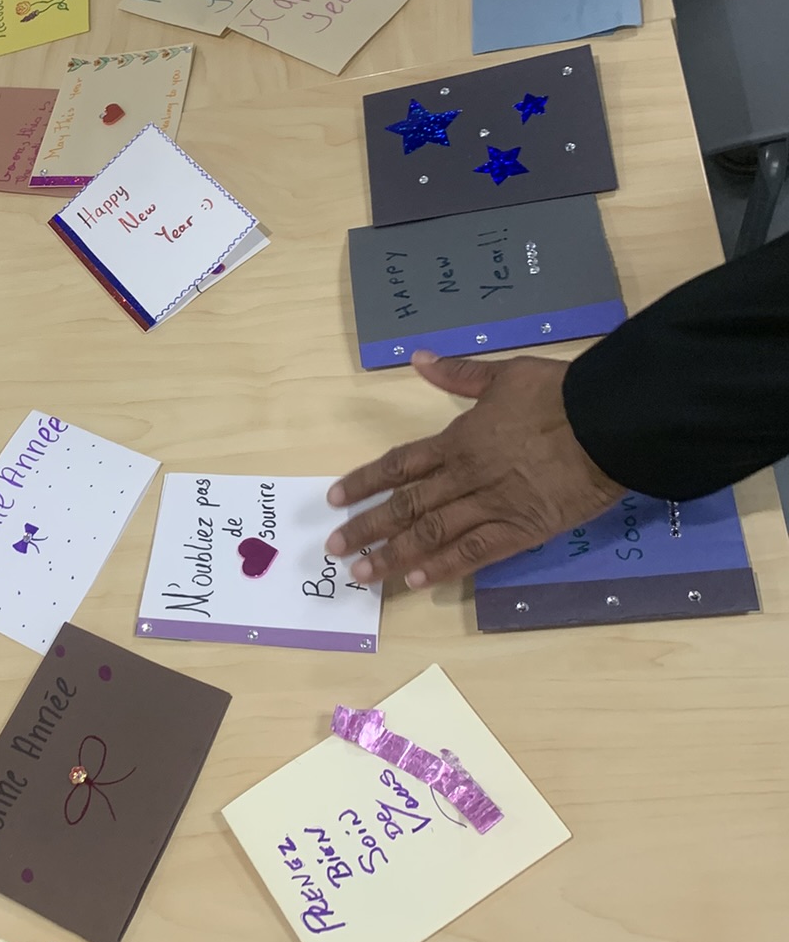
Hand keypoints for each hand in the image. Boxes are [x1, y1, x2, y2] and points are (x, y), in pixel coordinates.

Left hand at [324, 351, 624, 588]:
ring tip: (362, 573)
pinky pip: (474, 553)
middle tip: (334, 547)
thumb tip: (420, 359)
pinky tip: (417, 582)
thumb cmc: (559, 395)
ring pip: (431, 534)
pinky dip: (444, 567)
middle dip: (367, 527)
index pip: (399, 464)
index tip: (335, 498)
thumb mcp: (505, 375)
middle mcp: (464, 475)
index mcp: (457, 439)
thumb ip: (459, 374)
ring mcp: (490, 505)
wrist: (607, 423)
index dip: (364, 482)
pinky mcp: (520, 530)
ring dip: (393, 555)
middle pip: (406, 504)